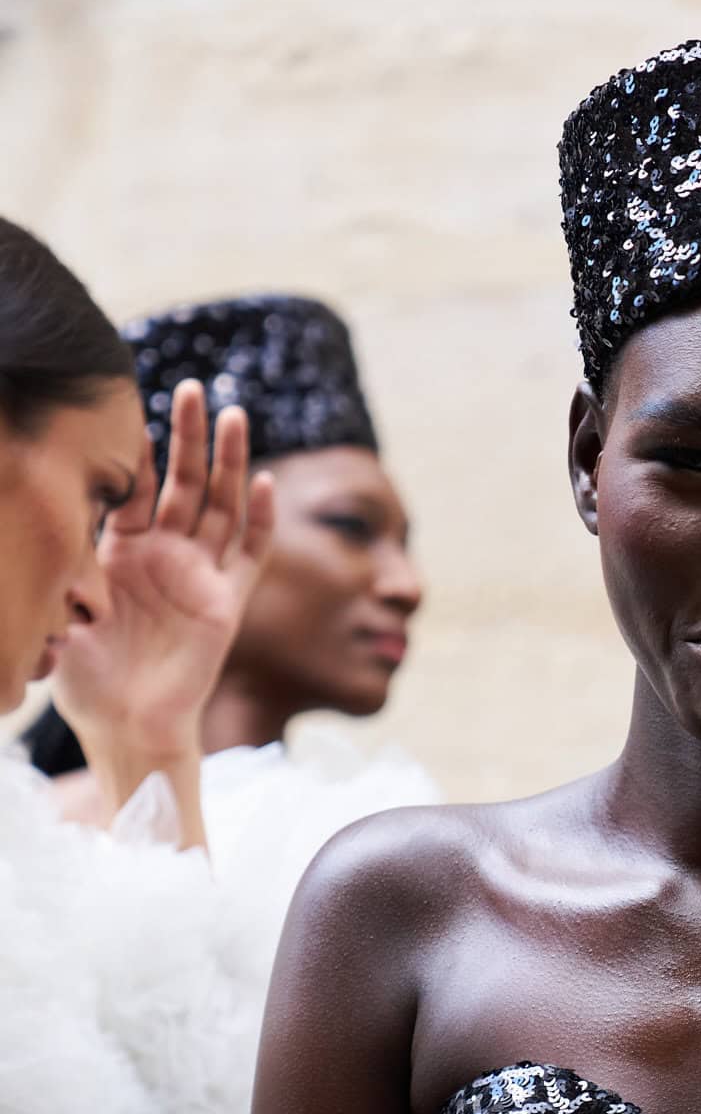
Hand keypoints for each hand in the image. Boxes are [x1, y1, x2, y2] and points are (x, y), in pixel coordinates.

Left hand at [50, 381, 274, 792]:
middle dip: (188, 437)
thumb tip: (21, 528)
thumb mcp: (57, 613)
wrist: (125, 724)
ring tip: (234, 416)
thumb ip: (54, 573)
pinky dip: (260, 521)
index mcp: (122, 554)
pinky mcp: (226, 603)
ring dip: (229, 463)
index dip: (137, 454)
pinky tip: (263, 483)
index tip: (131, 413)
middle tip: (190, 389)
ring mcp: (199, 577)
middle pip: (185, 485)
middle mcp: (165, 558)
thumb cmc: (87, 678)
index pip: (136, 490)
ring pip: (222, 508)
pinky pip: (250, 556)